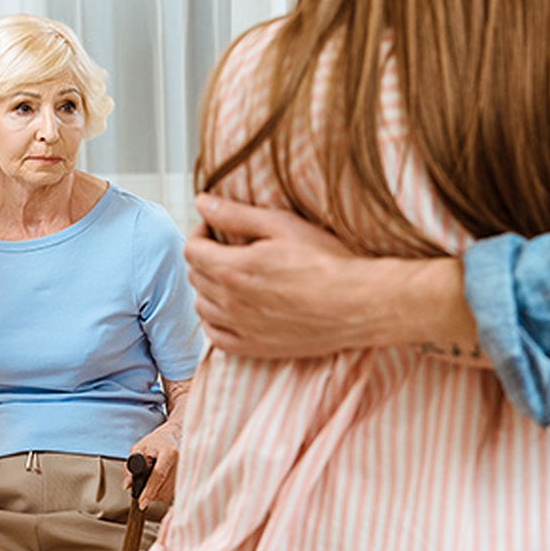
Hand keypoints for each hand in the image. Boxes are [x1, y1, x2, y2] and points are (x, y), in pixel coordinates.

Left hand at [127, 420, 179, 508]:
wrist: (178, 433)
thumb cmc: (160, 440)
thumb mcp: (141, 447)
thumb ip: (130, 466)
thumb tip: (128, 485)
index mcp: (169, 452)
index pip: (158, 475)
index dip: (149, 490)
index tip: (142, 502)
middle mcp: (181, 461)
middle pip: (163, 487)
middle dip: (149, 492)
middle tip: (142, 486)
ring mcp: (187, 470)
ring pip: (169, 493)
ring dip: (156, 494)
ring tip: (152, 481)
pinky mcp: (189, 477)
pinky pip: (174, 493)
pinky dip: (165, 493)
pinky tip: (161, 484)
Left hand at [187, 194, 485, 363]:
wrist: (357, 304)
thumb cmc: (326, 261)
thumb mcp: (282, 226)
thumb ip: (236, 214)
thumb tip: (202, 202)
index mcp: (234, 268)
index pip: (192, 250)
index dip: (200, 233)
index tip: (215, 229)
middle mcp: (231, 302)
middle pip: (195, 276)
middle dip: (205, 257)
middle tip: (226, 248)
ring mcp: (242, 328)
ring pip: (202, 307)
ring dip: (209, 289)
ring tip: (231, 277)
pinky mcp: (256, 347)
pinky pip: (216, 337)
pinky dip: (216, 321)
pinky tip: (233, 309)